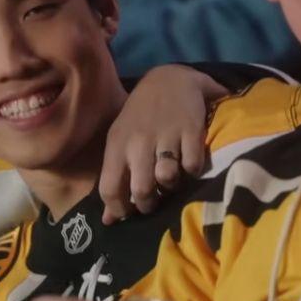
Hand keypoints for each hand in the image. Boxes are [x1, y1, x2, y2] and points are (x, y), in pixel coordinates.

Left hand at [100, 65, 227, 224]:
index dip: (118, 210)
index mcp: (117, 145)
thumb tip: (108, 221)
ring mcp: (165, 136)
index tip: (128, 214)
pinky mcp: (191, 130)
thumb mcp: (120, 142)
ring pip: (167, 179)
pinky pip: (193, 166)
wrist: (168, 78)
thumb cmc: (139, 116)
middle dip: (148, 204)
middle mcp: (139, 142)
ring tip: (171, 181)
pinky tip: (189, 164)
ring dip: (171, 187)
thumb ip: (113, 179)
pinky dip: (193, 171)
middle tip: (153, 202)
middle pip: (141, 190)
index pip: (109, 189)